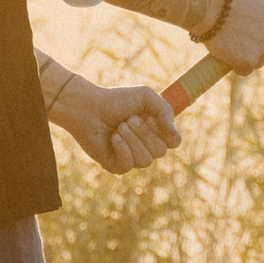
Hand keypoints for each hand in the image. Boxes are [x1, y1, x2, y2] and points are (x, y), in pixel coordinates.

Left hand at [52, 78, 182, 177]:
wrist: (88, 107)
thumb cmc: (117, 100)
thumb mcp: (146, 96)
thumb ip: (165, 110)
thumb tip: (173, 133)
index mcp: (156, 131)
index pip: (175, 141)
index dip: (165, 131)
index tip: (151, 117)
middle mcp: (146, 146)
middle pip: (161, 152)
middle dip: (144, 133)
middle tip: (129, 119)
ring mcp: (132, 158)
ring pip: (146, 161)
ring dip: (132, 140)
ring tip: (119, 127)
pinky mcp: (116, 166)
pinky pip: (128, 165)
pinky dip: (121, 149)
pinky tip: (113, 137)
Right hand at [204, 0, 263, 71]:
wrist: (210, 10)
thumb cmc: (230, 1)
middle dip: (261, 47)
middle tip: (242, 38)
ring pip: (259, 61)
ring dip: (248, 56)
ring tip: (232, 42)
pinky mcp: (249, 63)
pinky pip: (245, 70)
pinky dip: (236, 65)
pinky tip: (227, 53)